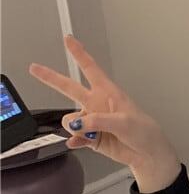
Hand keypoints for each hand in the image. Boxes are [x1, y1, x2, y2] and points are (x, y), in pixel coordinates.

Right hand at [28, 34, 175, 169]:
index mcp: (108, 93)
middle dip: (51, 78)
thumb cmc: (144, 132)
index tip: (69, 40)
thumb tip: (79, 123)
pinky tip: (78, 143)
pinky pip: (74, 137)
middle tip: (35, 68)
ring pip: (70, 120)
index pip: (90, 69)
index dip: (79, 53)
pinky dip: (75, 140)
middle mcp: (97, 104)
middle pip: (70, 87)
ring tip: (94, 134)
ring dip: (77, 128)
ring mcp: (93, 121)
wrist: (148, 153)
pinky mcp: (91, 137)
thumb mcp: (124, 122)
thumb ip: (99, 120)